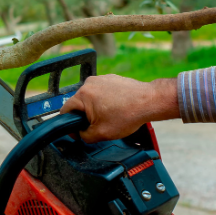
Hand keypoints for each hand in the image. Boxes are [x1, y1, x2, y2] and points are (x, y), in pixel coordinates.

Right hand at [59, 75, 179, 142]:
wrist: (150, 101)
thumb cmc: (128, 115)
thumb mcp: (101, 134)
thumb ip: (84, 136)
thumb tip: (80, 133)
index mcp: (82, 95)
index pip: (65, 110)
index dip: (69, 124)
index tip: (78, 131)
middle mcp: (89, 83)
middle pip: (78, 103)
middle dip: (85, 115)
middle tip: (99, 125)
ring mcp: (101, 79)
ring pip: (90, 97)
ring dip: (96, 107)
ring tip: (111, 115)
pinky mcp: (111, 78)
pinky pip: (102, 91)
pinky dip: (106, 100)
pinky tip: (117, 108)